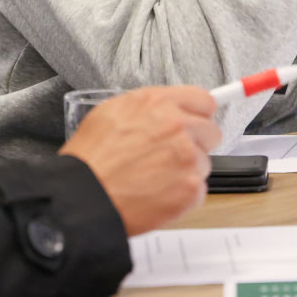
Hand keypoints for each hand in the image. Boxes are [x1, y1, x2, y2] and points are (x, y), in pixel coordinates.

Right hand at [59, 86, 220, 235]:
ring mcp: (187, 157)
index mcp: (158, 103)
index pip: (203, 100)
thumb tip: (166, 109)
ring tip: (154, 178)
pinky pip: (198, 191)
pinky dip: (181, 196)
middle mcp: (177, 126)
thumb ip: (149, 108)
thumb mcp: (112, 112)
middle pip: (211, 132)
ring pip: (203, 163)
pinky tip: (157, 194)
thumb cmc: (91, 158)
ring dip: (186, 171)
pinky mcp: (191, 188)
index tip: (197, 121)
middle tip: (171, 155)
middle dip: (196, 143)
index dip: (198, 114)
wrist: (85, 195)